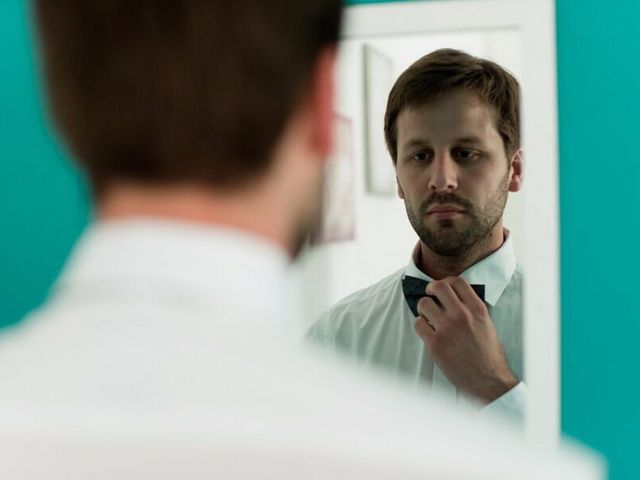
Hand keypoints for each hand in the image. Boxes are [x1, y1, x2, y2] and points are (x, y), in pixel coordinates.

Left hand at [415, 277, 517, 403]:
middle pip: (438, 287)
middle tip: (430, 296)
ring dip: (424, 309)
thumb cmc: (489, 355)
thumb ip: (472, 309)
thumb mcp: (486, 324)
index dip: (446, 281)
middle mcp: (462, 315)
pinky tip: (428, 332)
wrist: (489, 381)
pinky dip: (421, 326)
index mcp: (477, 309)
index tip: (442, 288)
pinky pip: (418, 324)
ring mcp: (447, 328)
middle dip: (430, 289)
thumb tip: (455, 298)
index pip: (457, 281)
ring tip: (429, 317)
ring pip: (424, 304)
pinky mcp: (435, 343)